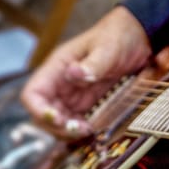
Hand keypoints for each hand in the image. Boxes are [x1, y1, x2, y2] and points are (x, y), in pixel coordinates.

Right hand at [20, 6, 152, 139]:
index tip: (58, 120)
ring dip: (68, 131)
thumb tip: (74, 73)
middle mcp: (60, 83)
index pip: (32, 94)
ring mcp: (72, 94)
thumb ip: (93, 63)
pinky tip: (93, 129)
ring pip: (58, 121)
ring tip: (88, 130)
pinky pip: (75, 121)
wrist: (136, 38)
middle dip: (56, 127)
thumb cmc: (117, 37)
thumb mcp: (108, 49)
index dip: (39, 111)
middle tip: (80, 130)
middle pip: (42, 113)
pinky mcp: (86, 102)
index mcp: (57, 67)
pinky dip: (80, 129)